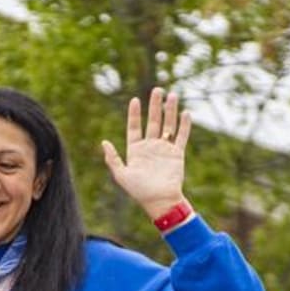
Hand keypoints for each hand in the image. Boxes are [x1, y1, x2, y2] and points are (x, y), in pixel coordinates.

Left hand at [101, 87, 193, 219]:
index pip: (134, 127)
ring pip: (168, 125)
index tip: (135, 100)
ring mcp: (164, 149)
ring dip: (170, 111)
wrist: (159, 201)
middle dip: (155, 106)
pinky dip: (184, 125)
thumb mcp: (122, 175)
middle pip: (153, 121)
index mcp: (136, 150)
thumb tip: (104, 142)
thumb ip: (113, 158)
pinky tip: (185, 113)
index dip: (134, 114)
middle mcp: (150, 147)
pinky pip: (181, 137)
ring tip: (172, 95)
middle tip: (157, 90)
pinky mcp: (177, 154)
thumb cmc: (139, 191)